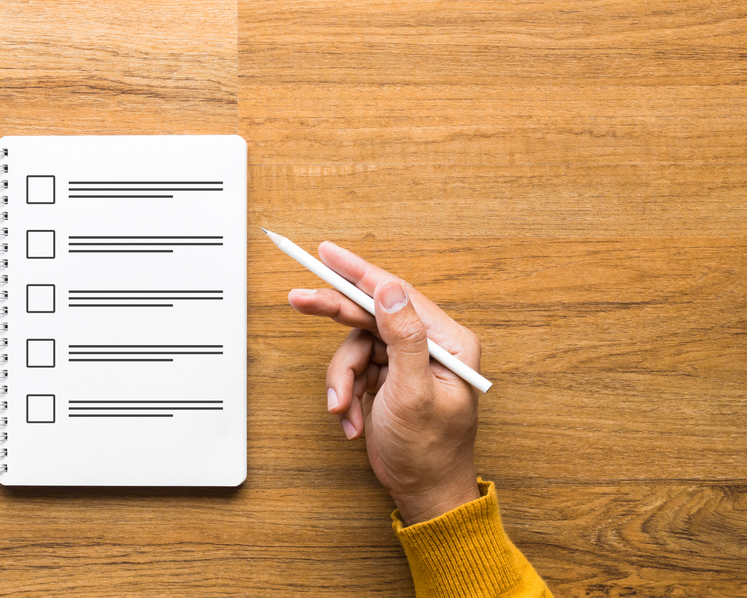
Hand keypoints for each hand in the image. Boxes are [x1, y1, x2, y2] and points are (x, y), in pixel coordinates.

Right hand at [288, 243, 481, 524]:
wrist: (423, 493)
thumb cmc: (429, 452)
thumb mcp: (414, 393)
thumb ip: (404, 337)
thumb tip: (390, 289)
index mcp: (447, 342)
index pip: (396, 294)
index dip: (357, 272)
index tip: (326, 253)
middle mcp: (429, 346)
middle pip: (370, 314)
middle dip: (335, 315)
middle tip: (299, 299)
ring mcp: (406, 362)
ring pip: (355, 346)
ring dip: (342, 378)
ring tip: (343, 406)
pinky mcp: (388, 378)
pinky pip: (354, 369)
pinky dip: (346, 393)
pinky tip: (353, 418)